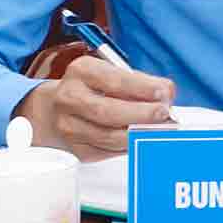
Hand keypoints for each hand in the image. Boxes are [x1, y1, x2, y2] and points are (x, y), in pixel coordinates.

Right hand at [20, 55, 174, 153]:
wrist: (55, 109)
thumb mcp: (113, 73)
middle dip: (141, 114)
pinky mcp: (75, 148)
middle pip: (107, 111)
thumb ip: (141, 82)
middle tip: (164, 114)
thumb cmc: (93, 88)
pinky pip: (107, 151)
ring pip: (107, 136)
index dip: (141, 88)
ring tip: (160, 129)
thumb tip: (166, 95)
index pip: (113, 80)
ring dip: (139, 134)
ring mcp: (68, 125)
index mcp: (82, 71)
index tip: (163, 92)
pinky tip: (142, 139)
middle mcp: (69, 97)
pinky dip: (128, 146)